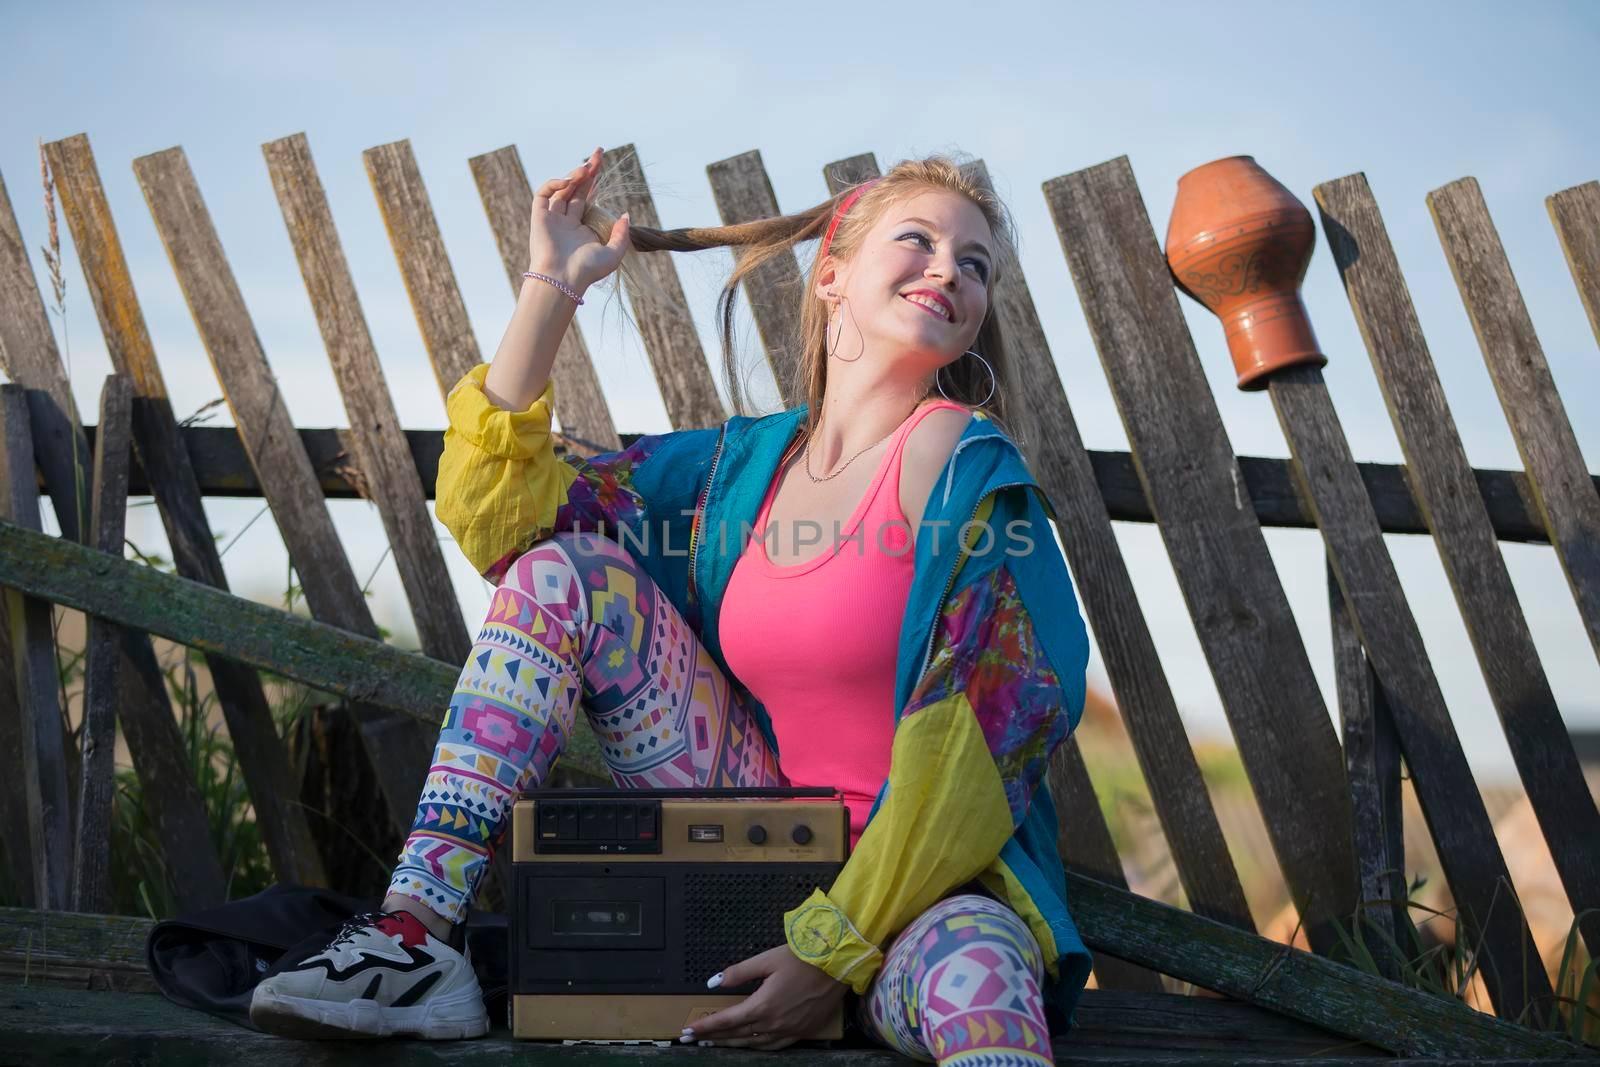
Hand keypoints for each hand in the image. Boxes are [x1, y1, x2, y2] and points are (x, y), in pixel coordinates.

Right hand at [528, 146, 630, 293]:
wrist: (562, 279)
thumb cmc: (587, 270)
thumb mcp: (613, 254)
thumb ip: (621, 234)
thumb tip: (626, 215)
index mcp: (582, 230)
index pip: (587, 200)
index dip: (594, 183)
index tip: (602, 167)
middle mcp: (566, 223)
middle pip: (576, 189)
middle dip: (587, 171)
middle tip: (598, 152)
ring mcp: (552, 219)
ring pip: (562, 189)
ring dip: (574, 176)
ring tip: (587, 168)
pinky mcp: (539, 217)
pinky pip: (544, 194)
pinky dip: (554, 184)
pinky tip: (569, 181)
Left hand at [680, 943, 847, 1049]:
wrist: (838, 964)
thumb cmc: (802, 957)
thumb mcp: (766, 959)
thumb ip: (738, 973)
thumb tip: (713, 982)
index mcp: (762, 1005)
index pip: (726, 1020)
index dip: (706, 1026)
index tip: (688, 1031)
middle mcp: (774, 1023)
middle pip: (737, 1035)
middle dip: (714, 1037)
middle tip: (695, 1039)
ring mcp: (789, 1031)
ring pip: (754, 1045)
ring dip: (733, 1044)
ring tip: (716, 1043)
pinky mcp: (802, 1032)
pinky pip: (774, 1047)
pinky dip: (757, 1048)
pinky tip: (749, 1045)